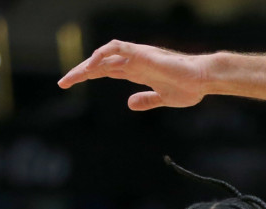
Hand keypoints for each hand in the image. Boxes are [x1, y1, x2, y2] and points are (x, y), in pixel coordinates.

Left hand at [58, 40, 208, 110]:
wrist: (203, 80)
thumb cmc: (188, 88)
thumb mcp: (162, 98)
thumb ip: (146, 99)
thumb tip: (130, 104)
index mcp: (136, 71)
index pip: (104, 70)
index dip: (86, 76)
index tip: (69, 85)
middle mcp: (133, 62)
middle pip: (100, 63)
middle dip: (80, 72)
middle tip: (62, 83)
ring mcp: (137, 56)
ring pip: (105, 54)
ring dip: (88, 63)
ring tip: (74, 76)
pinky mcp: (142, 54)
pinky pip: (118, 48)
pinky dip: (103, 53)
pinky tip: (92, 65)